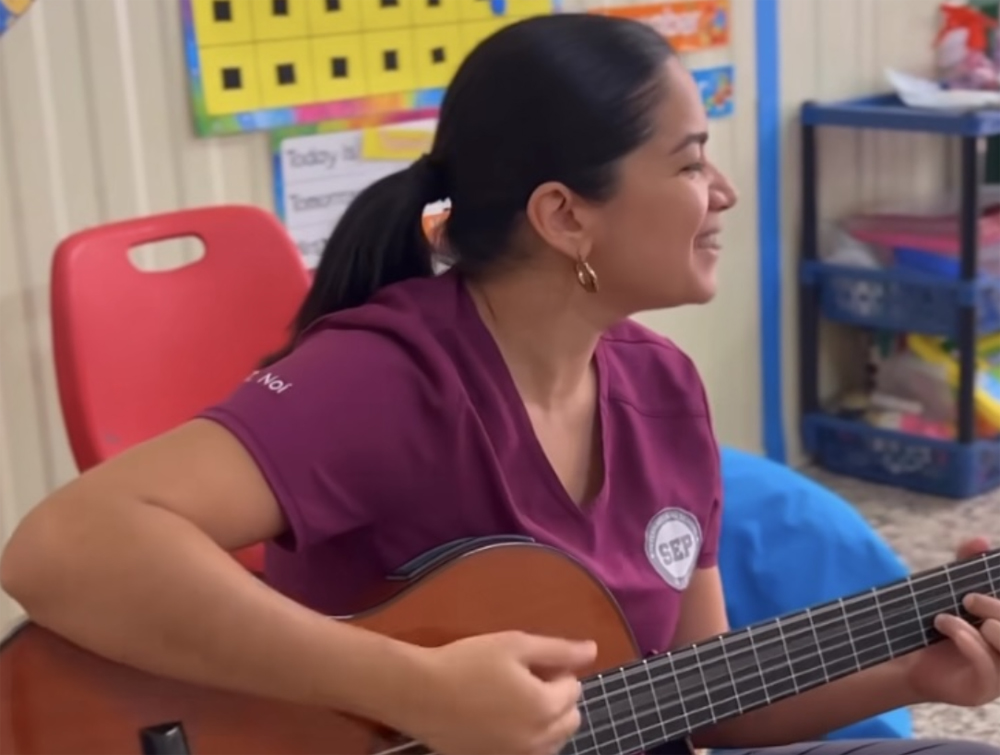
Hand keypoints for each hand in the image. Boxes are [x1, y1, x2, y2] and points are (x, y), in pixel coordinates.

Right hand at [398, 631, 596, 754]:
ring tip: (513, 701)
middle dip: (557, 699)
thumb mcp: (515, 644)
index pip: (574, 689)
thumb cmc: (468, 662)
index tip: (530, 663)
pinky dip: (526, 740)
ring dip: (545, 722)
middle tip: (524, 681)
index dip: (556, 671)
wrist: (421, 694)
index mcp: (546, 708)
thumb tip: (594, 650)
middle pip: (570, 720)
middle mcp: (539, 741)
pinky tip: (502, 722)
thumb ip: (559, 650)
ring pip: (553, 742)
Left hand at [903, 537, 999, 706]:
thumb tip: (980, 539)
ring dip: (980, 625)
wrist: (909, 660)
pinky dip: (970, 642)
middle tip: (967, 598)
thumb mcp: (951, 591)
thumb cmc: (939, 625)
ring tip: (947, 616)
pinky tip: (950, 629)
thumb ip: (966, 565)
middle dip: (996, 607)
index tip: (981, 590)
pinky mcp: (985, 689)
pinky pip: (989, 666)